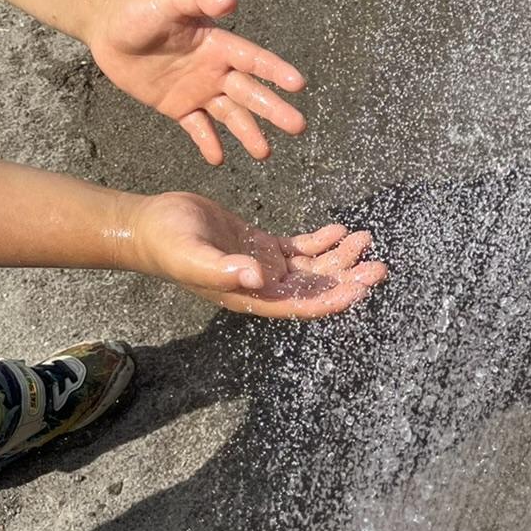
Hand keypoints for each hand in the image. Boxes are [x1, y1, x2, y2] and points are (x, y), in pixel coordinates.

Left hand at [83, 0, 306, 163]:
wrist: (108, 29)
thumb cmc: (139, 8)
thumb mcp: (168, 0)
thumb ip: (199, 0)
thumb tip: (231, 1)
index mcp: (218, 44)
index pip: (254, 60)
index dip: (276, 71)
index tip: (299, 85)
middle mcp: (215, 69)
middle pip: (249, 93)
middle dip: (273, 110)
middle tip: (298, 127)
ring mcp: (197, 90)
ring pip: (229, 114)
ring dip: (248, 132)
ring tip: (265, 153)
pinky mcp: (177, 106)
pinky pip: (197, 128)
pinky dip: (208, 142)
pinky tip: (218, 158)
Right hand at [130, 193, 385, 316]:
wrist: (150, 226)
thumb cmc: (166, 244)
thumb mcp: (192, 255)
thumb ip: (223, 270)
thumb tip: (259, 277)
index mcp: (249, 297)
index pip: (299, 304)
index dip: (331, 299)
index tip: (360, 290)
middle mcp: (261, 286)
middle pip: (314, 287)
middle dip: (348, 279)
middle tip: (380, 266)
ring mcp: (262, 266)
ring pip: (311, 267)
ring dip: (339, 258)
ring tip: (366, 238)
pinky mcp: (259, 246)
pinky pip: (298, 248)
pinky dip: (320, 241)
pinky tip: (339, 229)